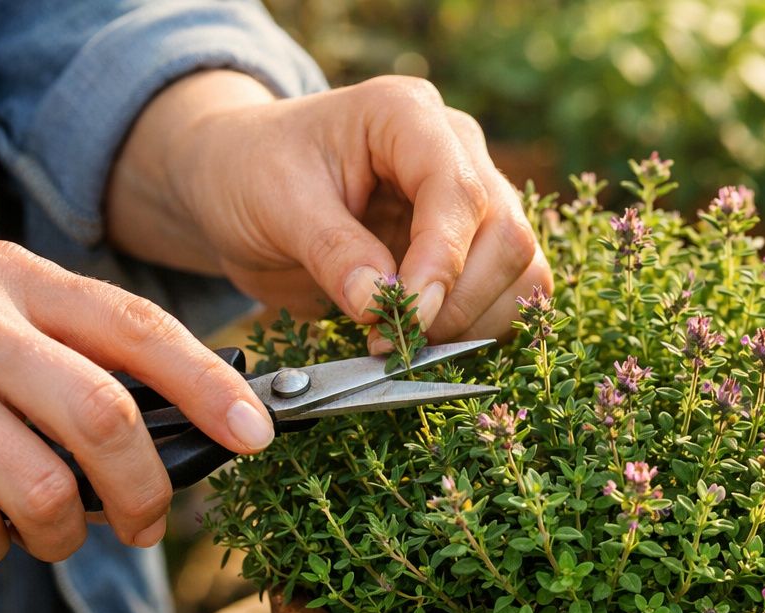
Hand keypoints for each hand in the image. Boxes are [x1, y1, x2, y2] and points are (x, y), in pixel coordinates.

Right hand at [0, 242, 274, 567]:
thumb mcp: (11, 311)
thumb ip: (94, 352)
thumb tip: (213, 422)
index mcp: (18, 281)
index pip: (137, 328)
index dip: (208, 387)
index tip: (257, 436)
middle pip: (102, 418)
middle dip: (145, 490)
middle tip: (150, 522)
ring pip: (43, 492)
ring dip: (68, 533)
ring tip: (59, 526)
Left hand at [107, 72, 551, 349]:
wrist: (241, 182)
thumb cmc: (252, 172)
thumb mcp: (274, 203)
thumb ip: (332, 251)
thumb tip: (380, 303)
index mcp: (405, 115)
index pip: (459, 189)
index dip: (442, 260)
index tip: (409, 315)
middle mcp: (457, 150)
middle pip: (506, 234)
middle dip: (458, 302)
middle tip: (396, 340)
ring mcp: (475, 199)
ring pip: (523, 270)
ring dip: (475, 323)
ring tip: (405, 344)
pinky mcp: (475, 247)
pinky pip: (510, 295)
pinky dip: (480, 331)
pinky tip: (427, 342)